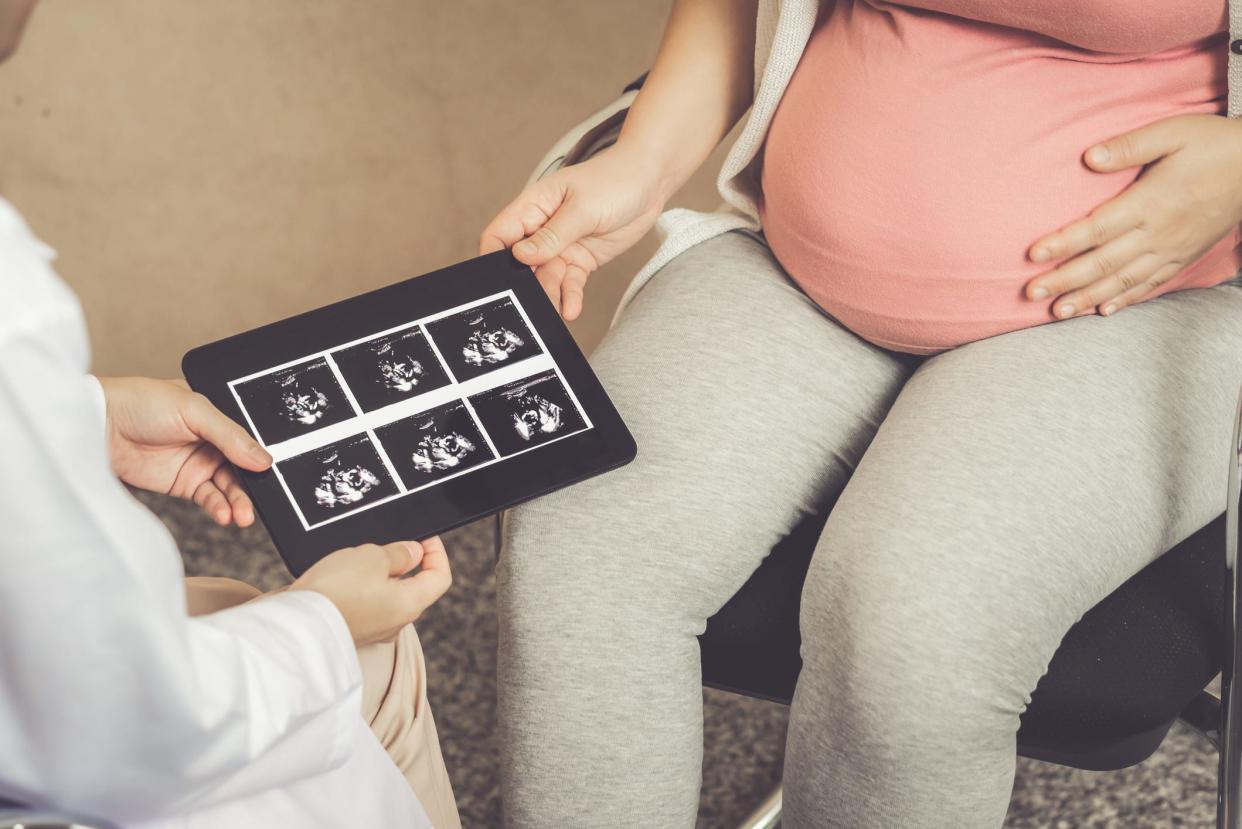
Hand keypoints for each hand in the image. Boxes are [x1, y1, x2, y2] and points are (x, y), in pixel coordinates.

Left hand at [99, 376, 271, 526]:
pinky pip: (209, 500)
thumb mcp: (194, 411)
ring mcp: (199, 463)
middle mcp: (213, 441)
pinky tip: (225, 515)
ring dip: (238, 502)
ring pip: (229, 487)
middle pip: (244, 468)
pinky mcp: (184, 484)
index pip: (250, 439)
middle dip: (254, 486)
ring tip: (243, 516)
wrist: (98, 425)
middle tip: (262, 502)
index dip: (263, 456)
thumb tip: (263, 459)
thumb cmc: (141, 403)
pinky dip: (219, 508)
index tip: (274, 473)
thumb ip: (230, 435)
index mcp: (220, 416)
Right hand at [291, 537, 451, 646]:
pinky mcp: (351, 630)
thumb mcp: (373, 557)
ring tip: (356, 559)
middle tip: (385, 544)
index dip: (437, 553)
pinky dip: (359, 588)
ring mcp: (374, 629)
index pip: (440, 578)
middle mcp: (396, 622)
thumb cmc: (336, 591)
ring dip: (377, 574)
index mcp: (411, 604)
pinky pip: (365, 604)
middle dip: (403, 561)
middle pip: (414, 587)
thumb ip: (399, 553)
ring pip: (387, 595)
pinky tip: (340, 576)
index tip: (425, 537)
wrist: (294, 625)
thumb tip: (413, 553)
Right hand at [479, 144, 667, 320]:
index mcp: (533, 206)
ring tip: (557, 309)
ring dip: (549, 294)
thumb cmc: (615, 180)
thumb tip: (520, 255)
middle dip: (525, 283)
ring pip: (546, 277)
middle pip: (521, 263)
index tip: (498, 280)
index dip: (494, 257)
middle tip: (533, 301)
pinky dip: (570, 296)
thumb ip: (553, 235)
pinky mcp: (581, 259)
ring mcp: (562, 245)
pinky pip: (569, 282)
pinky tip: (571, 308)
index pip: (500, 235)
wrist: (650, 183)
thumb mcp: (582, 208)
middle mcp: (543, 228)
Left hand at [1026, 114, 1241, 317]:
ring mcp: (1172, 249)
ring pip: (1124, 280)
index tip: (1033, 255)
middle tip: (1031, 294)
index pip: (1097, 228)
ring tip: (1058, 312)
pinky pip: (1151, 284)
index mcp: (1150, 202)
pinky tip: (1103, 310)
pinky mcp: (1185, 257)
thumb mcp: (1173, 132)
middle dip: (1064, 280)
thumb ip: (1130, 146)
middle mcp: (1158, 233)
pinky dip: (1126, 300)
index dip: (1063, 243)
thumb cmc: (1214, 145)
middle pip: (1103, 262)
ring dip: (1088, 298)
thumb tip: (1090, 158)